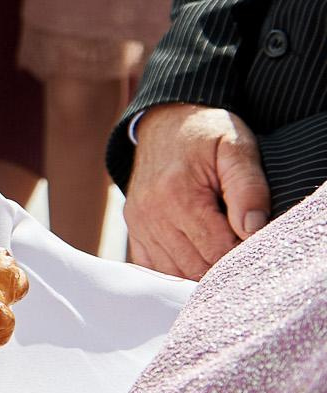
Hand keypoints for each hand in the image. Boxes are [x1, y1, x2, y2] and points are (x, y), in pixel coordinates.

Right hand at [125, 103, 269, 278]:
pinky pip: (153, 266)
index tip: (258, 244)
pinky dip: (177, 271)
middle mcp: (151, 214)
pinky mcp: (134, 227)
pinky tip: (197, 259)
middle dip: (225, 266)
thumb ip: (249, 187)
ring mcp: (139, 223)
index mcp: (178, 195)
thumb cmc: (207, 133)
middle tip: (245, 250)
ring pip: (175, 272)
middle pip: (196, 268)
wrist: (165, 120)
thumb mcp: (237, 148)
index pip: (218, 252)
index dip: (244, 255)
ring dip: (202, 271)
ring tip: (223, 252)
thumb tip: (252, 229)